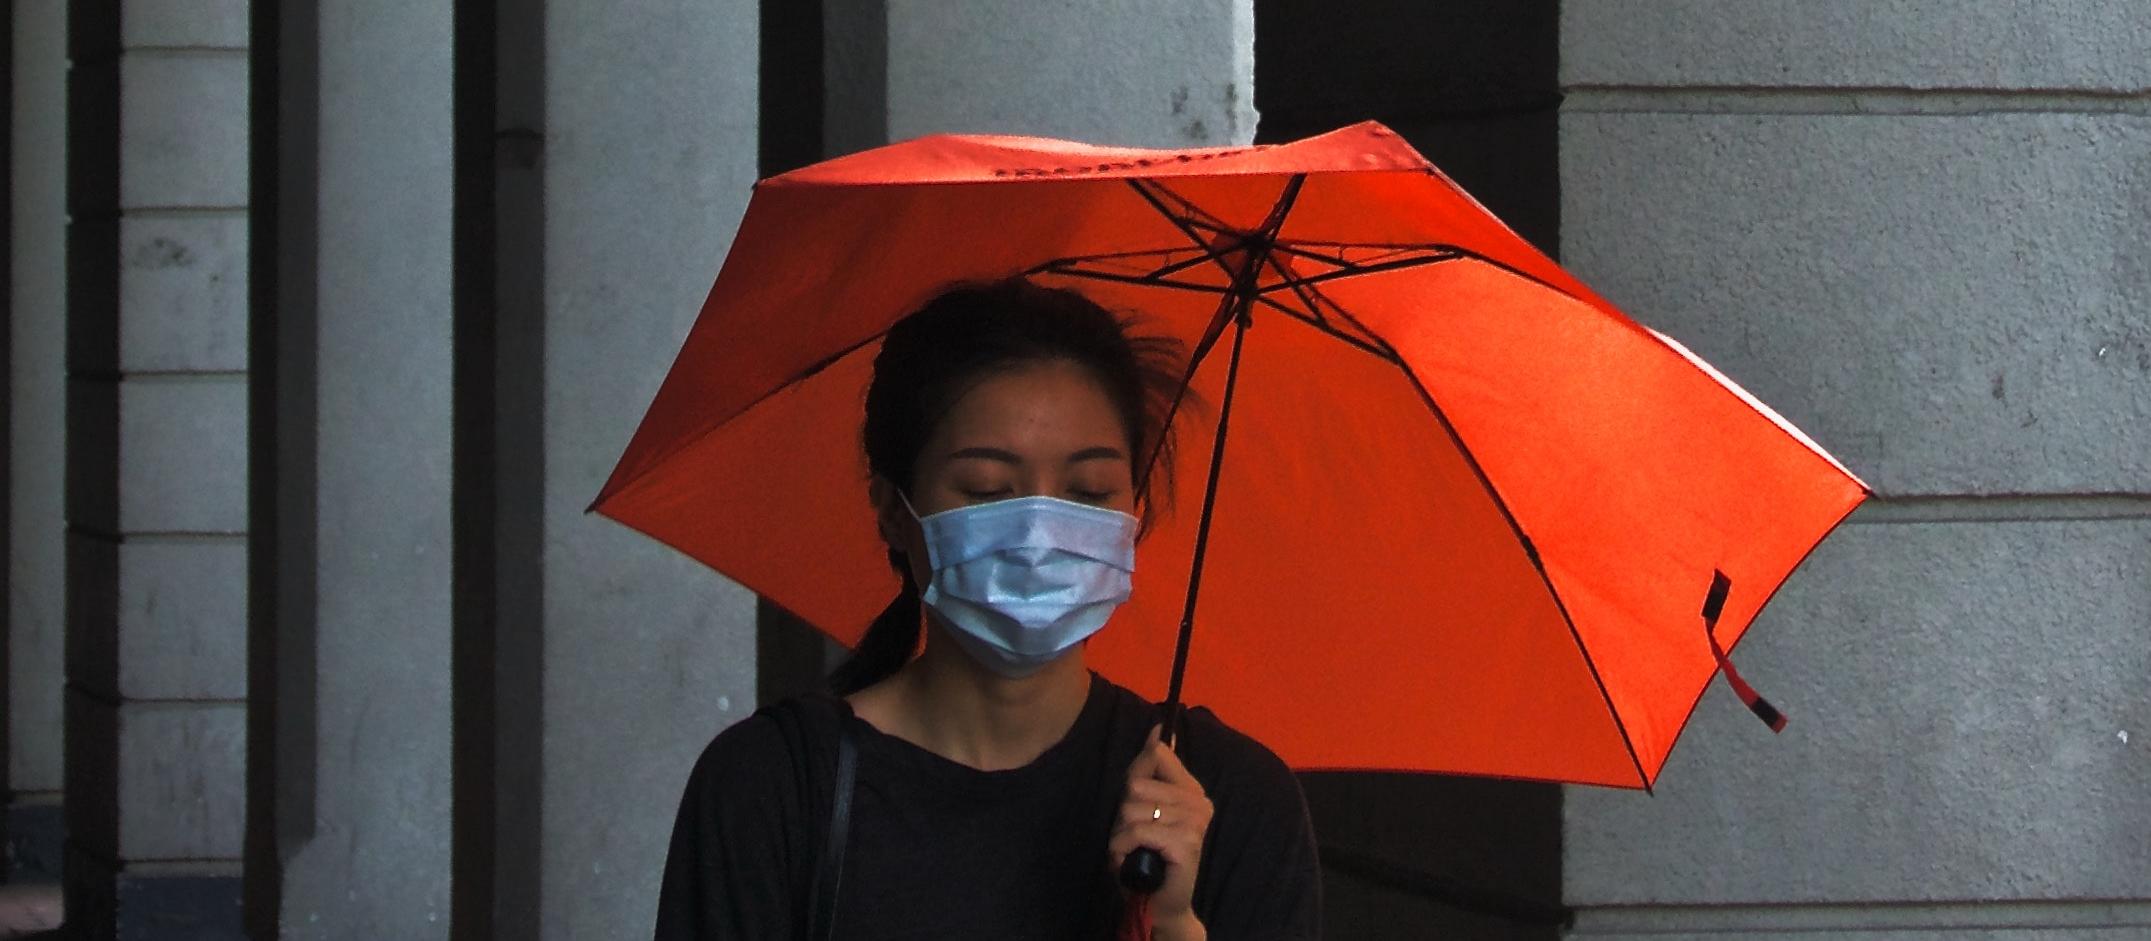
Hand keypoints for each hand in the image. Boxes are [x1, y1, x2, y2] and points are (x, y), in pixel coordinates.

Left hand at [1108, 723, 1214, 929]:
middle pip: (1137, 784)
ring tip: (1133, 850)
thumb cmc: (1146, 854)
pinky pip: (1137, 831)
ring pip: (1132, 809)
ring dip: (1121, 834)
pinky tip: (1131, 859)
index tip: (1140, 805)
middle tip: (1135, 837)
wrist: (1158, 902)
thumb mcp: (1140, 806)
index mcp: (1191, 790)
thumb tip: (1156, 729)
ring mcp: (1196, 822)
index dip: (1135, 779)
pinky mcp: (1187, 843)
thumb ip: (1146, 769)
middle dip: (1123, 814)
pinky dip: (1122, 847)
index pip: (1157, 754)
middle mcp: (1199, 802)